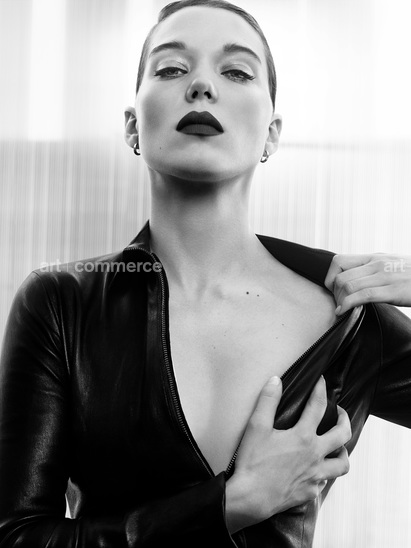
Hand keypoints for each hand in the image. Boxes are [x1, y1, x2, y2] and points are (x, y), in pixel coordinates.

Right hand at [225, 376, 350, 532]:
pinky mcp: (310, 492)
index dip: (321, 390)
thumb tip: (276, 380)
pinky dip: (325, 473)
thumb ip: (268, 401)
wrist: (251, 498)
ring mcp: (315, 476)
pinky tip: (317, 470)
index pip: (318, 406)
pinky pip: (325, 481)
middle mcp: (315, 455)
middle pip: (342, 434)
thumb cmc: (253, 461)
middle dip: (344, 419)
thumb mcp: (256, 426)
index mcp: (303, 437)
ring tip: (337, 446)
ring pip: (342, 464)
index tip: (322, 381)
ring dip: (343, 451)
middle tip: (340, 413)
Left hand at [324, 253, 410, 314]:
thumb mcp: (391, 265)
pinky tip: (344, 312)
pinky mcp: (392, 290)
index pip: (339, 261)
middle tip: (339, 304)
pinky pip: (361, 296)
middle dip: (334, 294)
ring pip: (347, 286)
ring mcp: (384, 276)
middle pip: (340, 277)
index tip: (334, 290)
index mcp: (374, 257)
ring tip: (343, 310)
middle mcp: (376, 264)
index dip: (330, 277)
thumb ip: (374, 269)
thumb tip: (355, 279)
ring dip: (340, 301)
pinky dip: (347, 305)